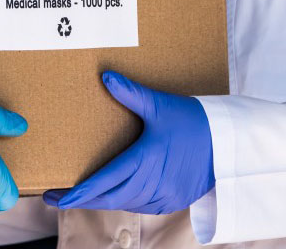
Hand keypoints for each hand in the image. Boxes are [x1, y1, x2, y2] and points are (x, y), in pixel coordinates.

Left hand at [43, 71, 213, 213]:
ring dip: (103, 201)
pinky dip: (125, 202)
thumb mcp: (160, 105)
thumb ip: (131, 94)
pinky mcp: (174, 200)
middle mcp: (153, 182)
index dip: (79, 194)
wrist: (229, 140)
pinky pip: (142, 207)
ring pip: (125, 204)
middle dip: (83, 200)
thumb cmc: (193, 120)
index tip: (57, 198)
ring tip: (83, 196)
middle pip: (109, 198)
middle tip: (57, 198)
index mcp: (146, 158)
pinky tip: (115, 196)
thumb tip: (107, 78)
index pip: (104, 182)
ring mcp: (165, 195)